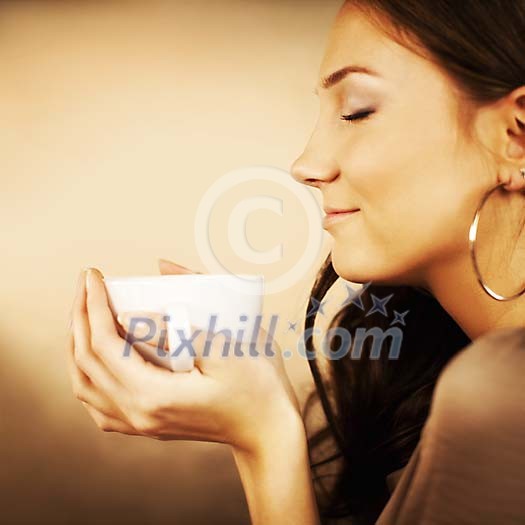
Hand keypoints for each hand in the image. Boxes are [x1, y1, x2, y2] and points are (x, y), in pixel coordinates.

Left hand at [66, 260, 301, 455]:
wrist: (267, 430)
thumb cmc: (256, 388)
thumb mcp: (222, 350)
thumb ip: (174, 329)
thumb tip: (132, 311)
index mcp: (154, 396)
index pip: (104, 344)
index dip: (94, 304)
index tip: (94, 275)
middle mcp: (138, 414)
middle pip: (87, 361)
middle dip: (81, 315)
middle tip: (86, 282)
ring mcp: (139, 424)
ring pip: (85, 384)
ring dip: (77, 343)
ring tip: (85, 310)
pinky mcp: (146, 425)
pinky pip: (98, 401)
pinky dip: (87, 371)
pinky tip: (94, 354)